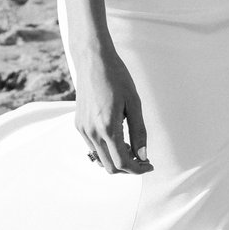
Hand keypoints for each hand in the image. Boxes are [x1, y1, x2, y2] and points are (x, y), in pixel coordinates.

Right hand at [73, 48, 150, 173]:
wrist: (93, 61)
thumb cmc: (117, 77)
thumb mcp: (134, 103)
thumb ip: (139, 132)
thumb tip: (143, 156)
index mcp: (107, 127)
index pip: (122, 162)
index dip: (138, 169)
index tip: (149, 165)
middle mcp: (91, 132)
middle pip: (110, 166)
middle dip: (128, 167)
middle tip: (143, 158)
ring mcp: (83, 129)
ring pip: (100, 159)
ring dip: (117, 159)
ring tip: (131, 146)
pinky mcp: (79, 124)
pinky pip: (93, 147)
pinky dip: (106, 150)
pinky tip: (117, 136)